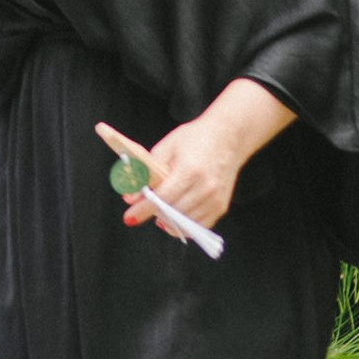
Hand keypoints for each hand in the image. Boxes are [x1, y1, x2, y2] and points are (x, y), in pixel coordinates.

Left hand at [97, 79, 291, 235]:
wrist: (230, 135)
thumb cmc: (193, 136)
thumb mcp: (167, 146)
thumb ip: (147, 170)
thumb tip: (129, 194)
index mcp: (189, 170)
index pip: (160, 198)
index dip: (142, 209)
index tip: (129, 217)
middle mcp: (205, 187)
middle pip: (171, 213)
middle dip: (151, 216)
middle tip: (137, 216)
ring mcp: (217, 198)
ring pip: (185, 222)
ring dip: (166, 222)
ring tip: (156, 215)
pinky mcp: (222, 205)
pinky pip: (199, 223)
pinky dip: (184, 223)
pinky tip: (174, 217)